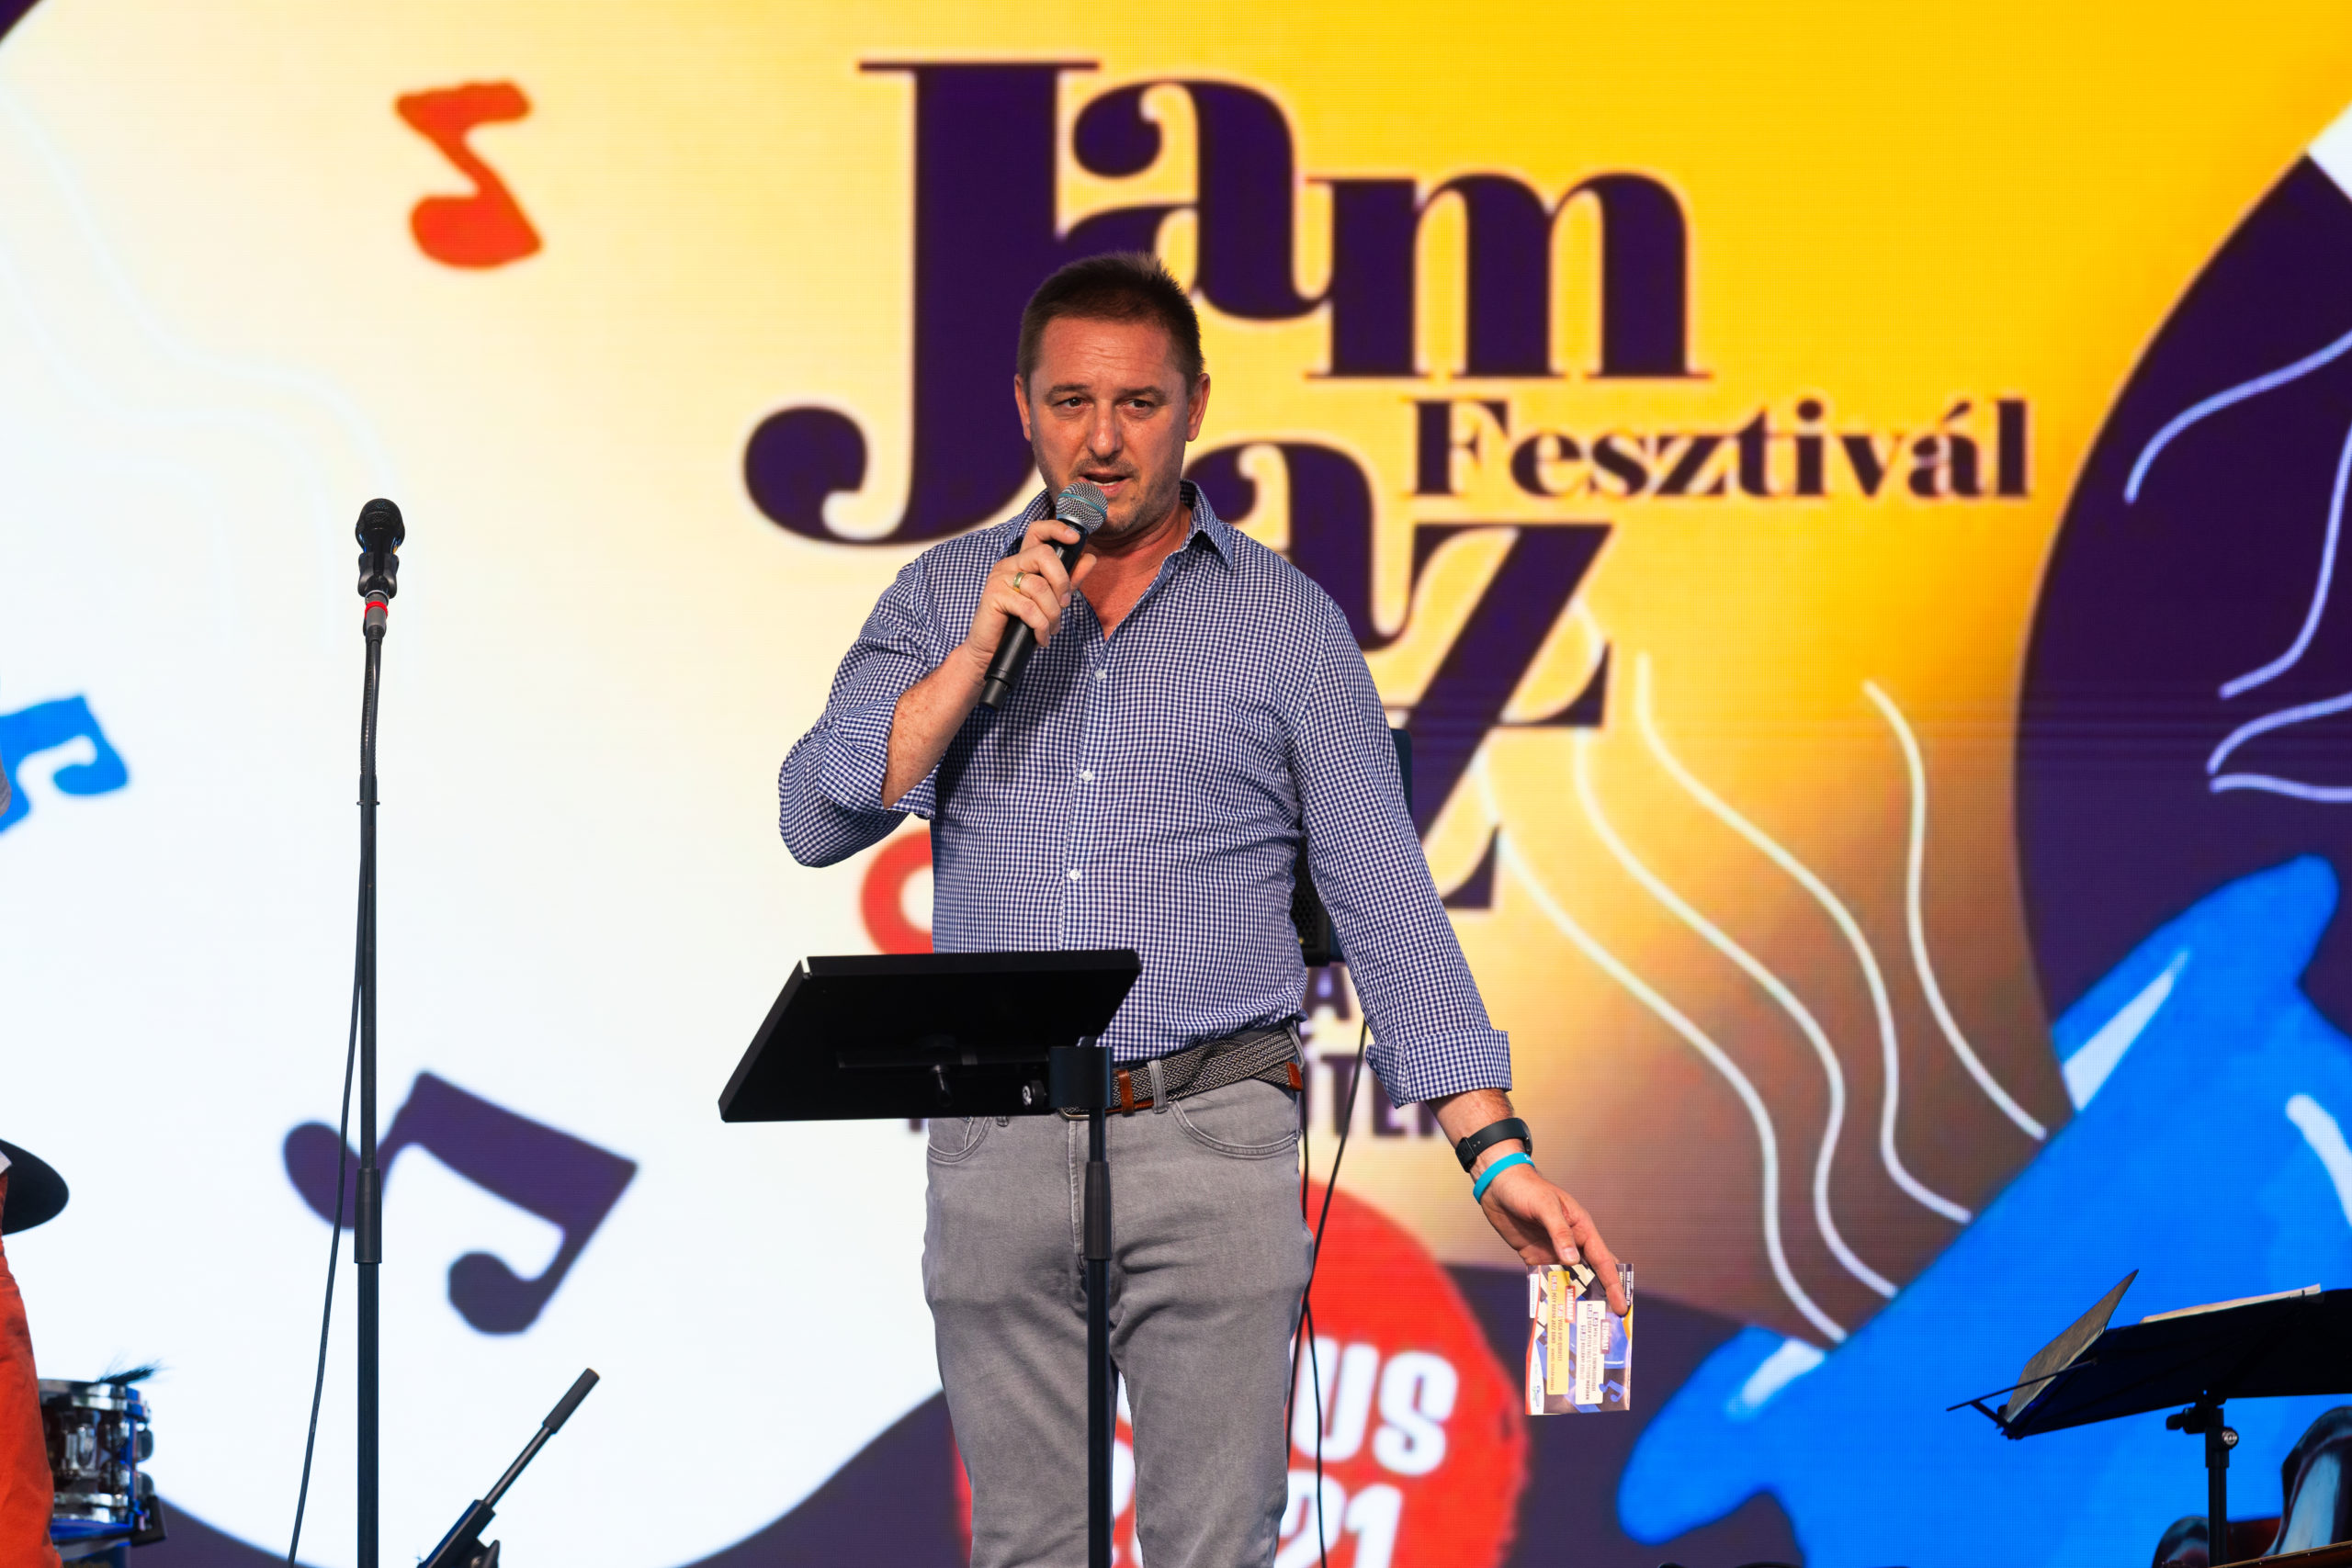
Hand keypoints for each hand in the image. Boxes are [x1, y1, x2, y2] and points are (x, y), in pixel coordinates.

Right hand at [957, 518, 1097, 672]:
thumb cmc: (1019, 625)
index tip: (1075, 538)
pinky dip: (1041, 626)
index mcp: (1022, 562)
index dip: (1057, 529)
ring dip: (1052, 613)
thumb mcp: (1050, 601)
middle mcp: (1009, 564)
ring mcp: (999, 578)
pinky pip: (1029, 608)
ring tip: (1051, 628)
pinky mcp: (994, 596)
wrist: (992, 652)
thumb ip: (1068, 580)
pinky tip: (1041, 637)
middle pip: (1044, 555)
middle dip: (1062, 581)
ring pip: (1039, 587)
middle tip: (1064, 604)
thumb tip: (1089, 558)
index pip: (1037, 532)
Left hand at [1478, 1162, 1627, 1314]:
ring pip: (1569, 1279)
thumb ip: (1559, 1233)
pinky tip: (1551, 1311)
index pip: (1602, 1260)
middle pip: (1590, 1273)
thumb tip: (1573, 1261)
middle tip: (1607, 1323)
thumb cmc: (1527, 1189)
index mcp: (1581, 1228)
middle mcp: (1571, 1243)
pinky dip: (1550, 1293)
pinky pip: (1546, 1279)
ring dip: (1574, 1298)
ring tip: (1581, 1324)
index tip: (1622, 1306)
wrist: (1498, 1184)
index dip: (1613, 1284)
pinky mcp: (1534, 1256)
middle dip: (1599, 1296)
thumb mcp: (1545, 1207)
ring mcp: (1552, 1251)